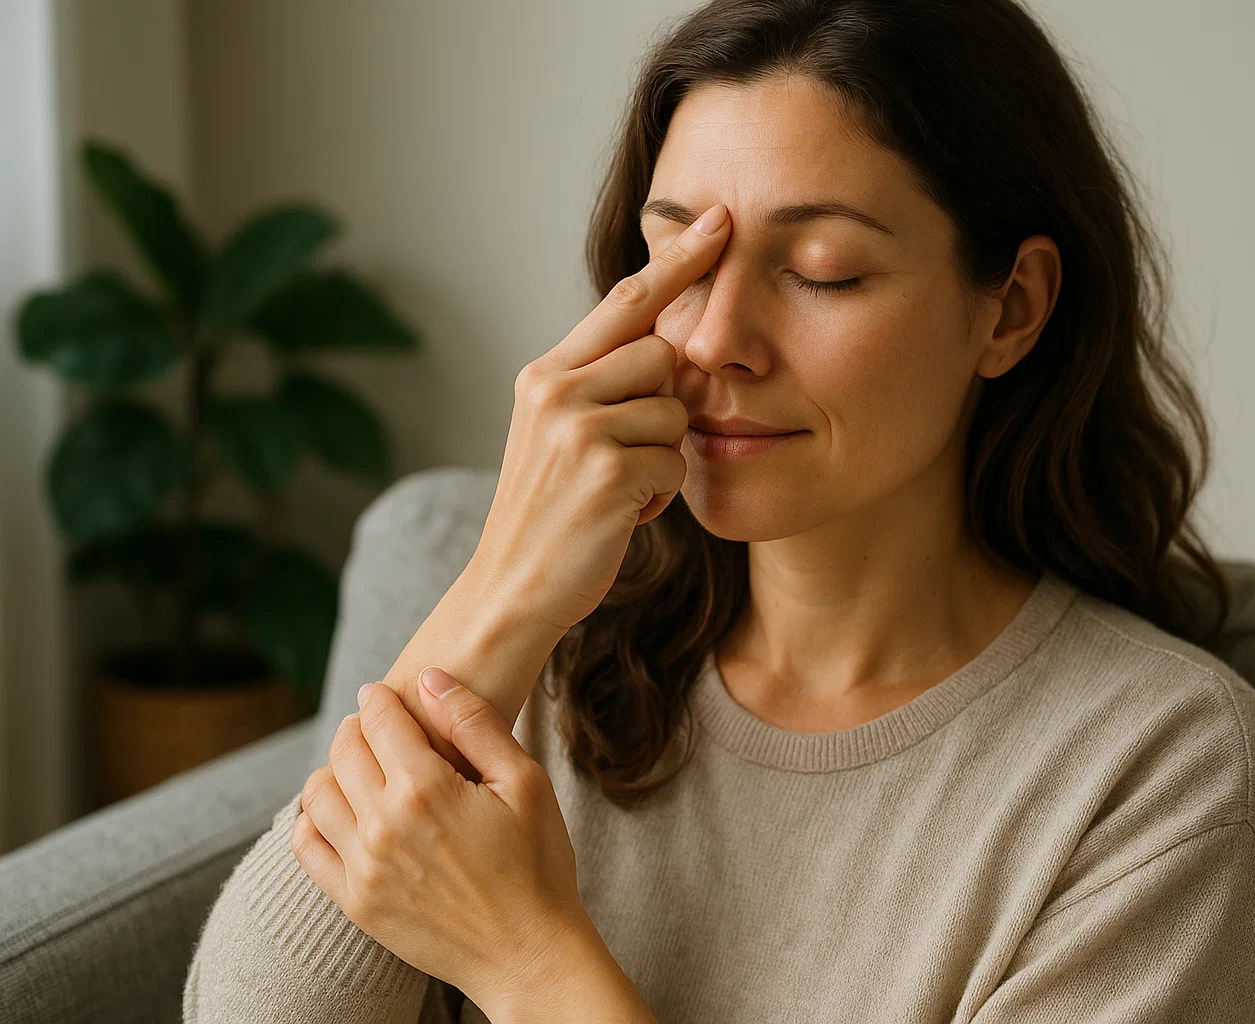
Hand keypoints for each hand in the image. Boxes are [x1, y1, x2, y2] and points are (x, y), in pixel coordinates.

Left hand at [292, 668, 649, 1019]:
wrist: (527, 953)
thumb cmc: (538, 865)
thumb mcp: (525, 782)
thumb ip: (475, 724)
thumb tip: (430, 678)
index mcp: (426, 789)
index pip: (380, 719)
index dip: (381, 698)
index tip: (385, 694)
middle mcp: (383, 824)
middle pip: (344, 749)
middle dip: (359, 728)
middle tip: (380, 729)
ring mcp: (362, 866)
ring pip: (317, 792)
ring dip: (335, 769)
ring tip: (363, 769)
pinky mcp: (355, 901)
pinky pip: (307, 845)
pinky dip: (314, 817)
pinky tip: (343, 812)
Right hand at [473, 202, 731, 631]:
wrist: (512, 589)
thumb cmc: (552, 515)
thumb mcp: (563, 436)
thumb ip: (604, 386)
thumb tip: (672, 350)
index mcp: (545, 373)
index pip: (626, 300)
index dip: (679, 260)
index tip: (720, 220)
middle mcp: (555, 388)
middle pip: (665, 355)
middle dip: (667, 404)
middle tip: (628, 452)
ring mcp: (577, 428)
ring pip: (675, 410)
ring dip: (663, 456)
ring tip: (620, 488)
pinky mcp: (604, 470)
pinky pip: (675, 461)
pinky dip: (661, 494)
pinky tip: (623, 515)